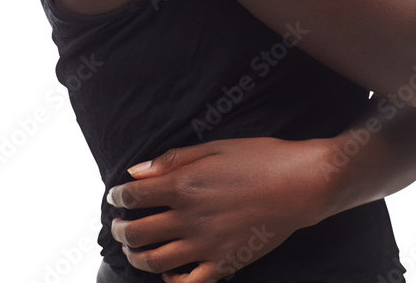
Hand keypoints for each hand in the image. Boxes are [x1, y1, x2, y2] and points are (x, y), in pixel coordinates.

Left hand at [106, 136, 329, 282]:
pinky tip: (168, 273)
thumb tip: (136, 172)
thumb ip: (172, 160)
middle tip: (119, 224)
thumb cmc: (259, 158)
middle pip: (137, 232)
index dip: (118, 196)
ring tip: (135, 248)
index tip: (116, 196)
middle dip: (120, 229)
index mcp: (184, 185)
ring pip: (155, 262)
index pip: (133, 196)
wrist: (300, 184)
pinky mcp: (224, 264)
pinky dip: (171, 282)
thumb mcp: (214, 147)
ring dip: (136, 256)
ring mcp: (205, 245)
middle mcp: (189, 218)